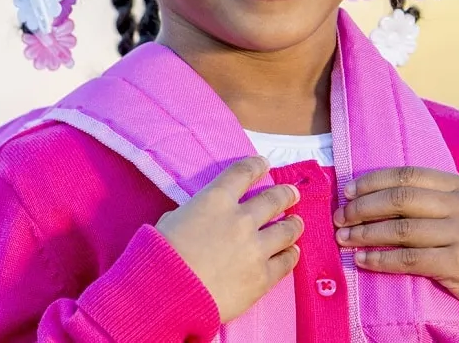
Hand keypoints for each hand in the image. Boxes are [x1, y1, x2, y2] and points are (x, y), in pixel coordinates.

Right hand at [156, 156, 302, 322]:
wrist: (168, 293)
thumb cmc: (161, 255)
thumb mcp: (172, 220)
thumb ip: (194, 214)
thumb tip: (201, 219)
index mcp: (217, 199)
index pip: (243, 173)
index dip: (257, 165)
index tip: (265, 164)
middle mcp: (242, 218)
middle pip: (274, 198)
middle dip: (285, 194)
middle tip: (292, 194)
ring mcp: (256, 247)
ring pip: (287, 230)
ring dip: (294, 224)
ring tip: (296, 223)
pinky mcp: (263, 276)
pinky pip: (286, 262)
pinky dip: (291, 255)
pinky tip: (292, 253)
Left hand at [333, 166, 458, 311]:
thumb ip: (427, 194)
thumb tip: (369, 191)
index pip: (407, 175)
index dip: (373, 181)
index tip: (347, 191)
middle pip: (401, 199)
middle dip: (364, 207)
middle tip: (341, 217)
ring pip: (402, 229)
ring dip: (366, 234)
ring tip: (344, 238)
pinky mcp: (458, 264)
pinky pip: (410, 260)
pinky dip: (381, 259)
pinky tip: (363, 260)